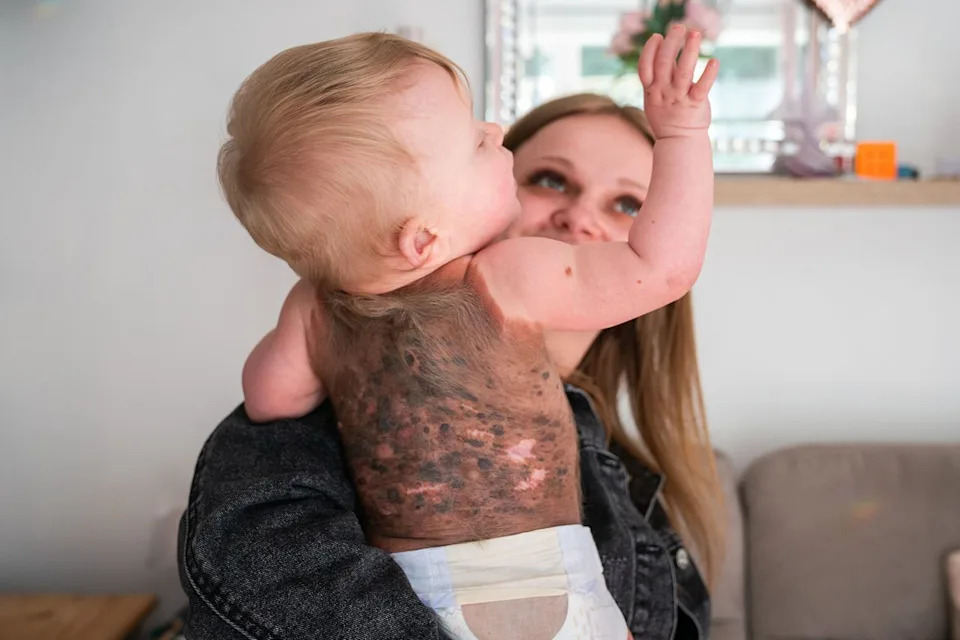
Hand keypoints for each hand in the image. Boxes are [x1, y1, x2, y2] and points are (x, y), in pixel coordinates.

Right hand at [638, 23, 718, 138]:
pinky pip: (702, 88)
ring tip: (694, 33)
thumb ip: (661, 72)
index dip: (650, 49)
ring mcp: (679, 98)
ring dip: (689, 51)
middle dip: (671, 42)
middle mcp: (664, 93)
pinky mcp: (695, 104)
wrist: (678, 141)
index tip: (658, 36)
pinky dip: (708, 74)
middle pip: (664, 63)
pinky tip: (714, 61)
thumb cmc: (668, 115)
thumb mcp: (656, 95)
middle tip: (679, 26)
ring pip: (683, 72)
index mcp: (651, 90)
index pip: (645, 66)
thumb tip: (667, 46)